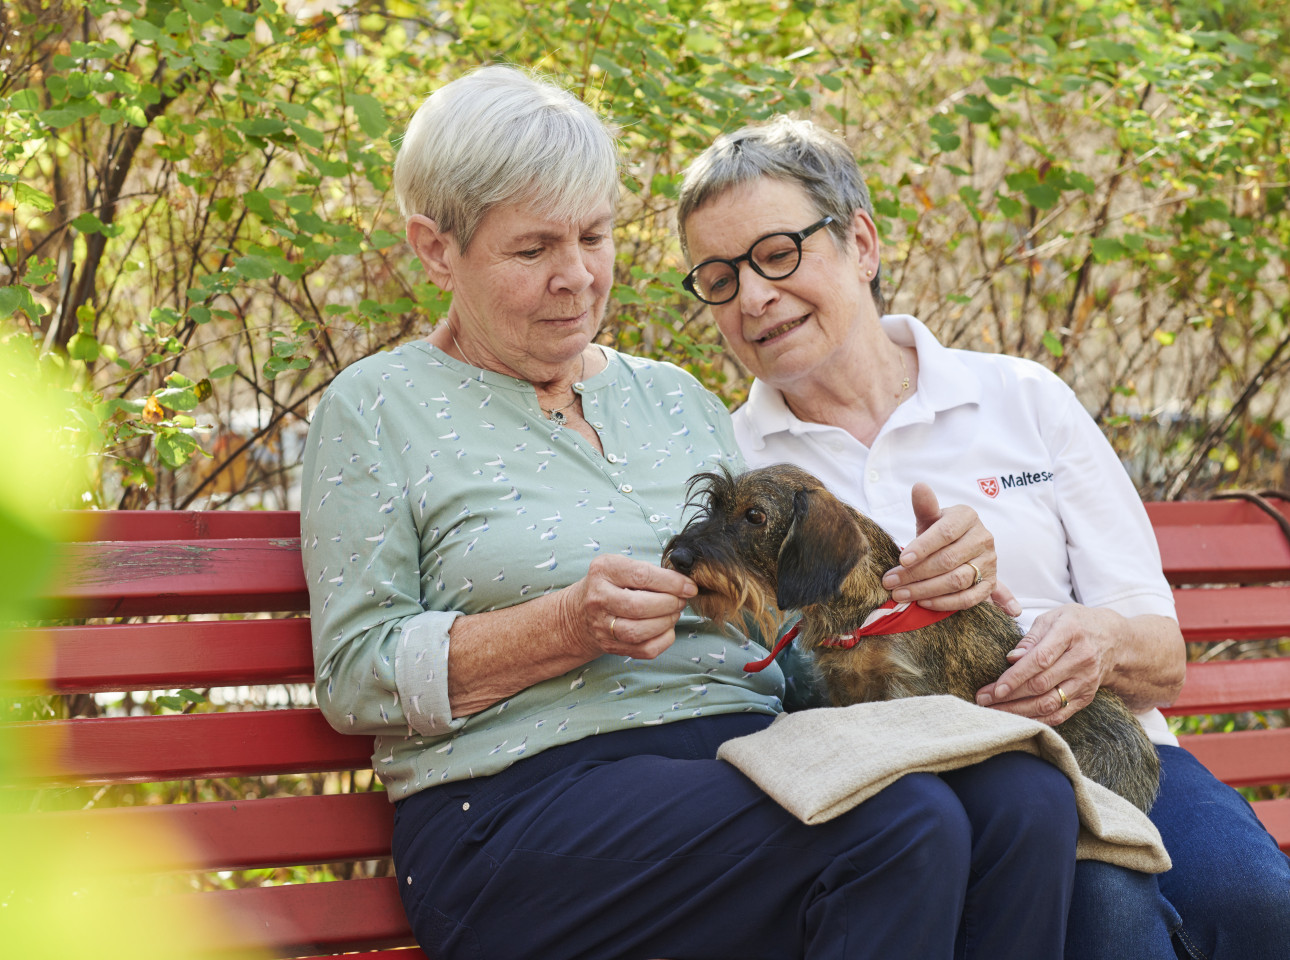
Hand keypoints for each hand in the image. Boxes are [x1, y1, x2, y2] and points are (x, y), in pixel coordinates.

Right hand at [559, 554, 696, 659]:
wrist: (579, 613)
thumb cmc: (610, 585)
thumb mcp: (620, 566)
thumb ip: (649, 571)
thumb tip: (685, 584)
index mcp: (603, 571)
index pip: (641, 576)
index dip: (671, 583)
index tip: (689, 586)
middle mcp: (599, 598)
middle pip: (640, 606)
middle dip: (670, 604)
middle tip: (680, 600)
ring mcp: (602, 626)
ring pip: (640, 631)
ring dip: (666, 622)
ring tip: (673, 613)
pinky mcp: (610, 646)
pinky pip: (644, 650)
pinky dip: (663, 640)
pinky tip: (665, 628)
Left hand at [881, 482, 1020, 614]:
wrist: (959, 549)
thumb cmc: (939, 532)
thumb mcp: (931, 518)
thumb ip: (925, 506)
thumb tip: (918, 486)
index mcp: (967, 517)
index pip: (945, 533)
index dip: (922, 547)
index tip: (901, 560)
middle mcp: (983, 538)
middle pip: (948, 560)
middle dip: (916, 573)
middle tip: (891, 582)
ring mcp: (989, 562)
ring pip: (957, 580)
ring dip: (926, 590)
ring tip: (900, 594)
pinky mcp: (990, 583)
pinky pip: (968, 598)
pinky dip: (945, 603)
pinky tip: (923, 603)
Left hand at [975, 603, 1122, 723]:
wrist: (1114, 640)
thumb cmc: (1076, 624)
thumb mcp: (1053, 618)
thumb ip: (1030, 638)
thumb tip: (1011, 658)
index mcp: (1070, 633)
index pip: (1040, 660)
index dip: (1016, 677)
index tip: (994, 688)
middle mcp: (1082, 659)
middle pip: (1042, 684)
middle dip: (1009, 696)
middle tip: (983, 699)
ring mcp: (1086, 681)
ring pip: (1050, 703)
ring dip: (1019, 712)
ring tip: (994, 712)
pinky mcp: (1087, 697)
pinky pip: (1061, 714)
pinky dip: (1037, 720)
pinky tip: (1017, 720)